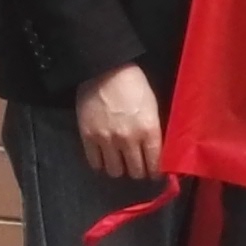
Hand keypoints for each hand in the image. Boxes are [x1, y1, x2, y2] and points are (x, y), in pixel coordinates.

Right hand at [72, 63, 163, 182]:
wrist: (105, 71)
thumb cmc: (135, 85)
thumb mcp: (153, 107)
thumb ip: (154, 131)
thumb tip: (156, 151)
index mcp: (149, 130)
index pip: (155, 163)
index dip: (156, 172)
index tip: (155, 174)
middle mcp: (129, 139)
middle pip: (136, 171)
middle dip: (139, 172)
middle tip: (138, 167)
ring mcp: (107, 140)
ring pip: (115, 171)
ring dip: (119, 169)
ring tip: (120, 163)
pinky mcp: (88, 137)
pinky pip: (94, 162)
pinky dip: (100, 164)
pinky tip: (104, 159)